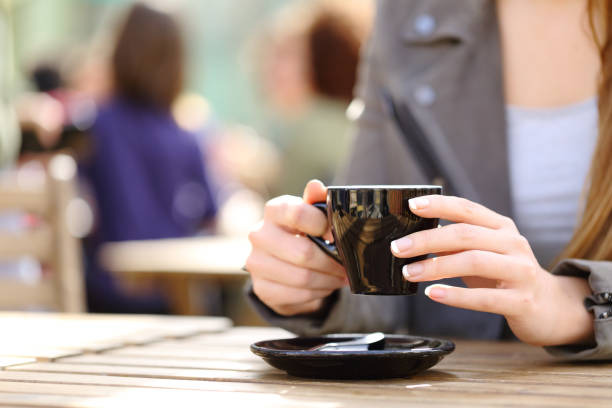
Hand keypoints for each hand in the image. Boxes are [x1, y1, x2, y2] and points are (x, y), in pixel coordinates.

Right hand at [246, 180, 347, 315]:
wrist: (284, 263)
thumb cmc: (304, 233)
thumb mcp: (314, 215)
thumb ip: (317, 201)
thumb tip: (316, 186)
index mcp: (274, 211)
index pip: (298, 214)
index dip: (324, 226)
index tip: (336, 235)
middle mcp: (259, 235)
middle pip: (303, 253)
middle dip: (331, 263)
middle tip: (346, 266)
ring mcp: (256, 263)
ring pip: (303, 277)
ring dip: (327, 280)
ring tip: (338, 277)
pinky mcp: (261, 288)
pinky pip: (297, 295)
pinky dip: (317, 293)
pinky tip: (323, 287)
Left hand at [390, 195, 593, 346]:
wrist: (549, 308)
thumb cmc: (504, 277)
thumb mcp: (483, 253)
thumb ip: (456, 243)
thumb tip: (412, 238)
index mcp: (501, 227)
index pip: (467, 208)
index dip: (439, 205)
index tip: (411, 205)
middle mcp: (513, 244)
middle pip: (465, 235)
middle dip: (427, 240)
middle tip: (398, 248)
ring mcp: (521, 271)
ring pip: (474, 262)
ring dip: (436, 266)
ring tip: (409, 272)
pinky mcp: (522, 301)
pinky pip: (484, 299)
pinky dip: (456, 296)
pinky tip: (433, 294)